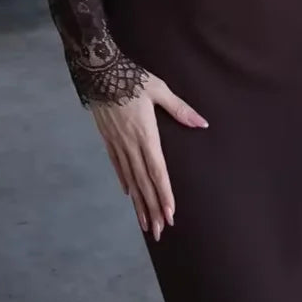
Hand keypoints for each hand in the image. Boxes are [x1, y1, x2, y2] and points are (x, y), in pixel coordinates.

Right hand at [90, 68, 208, 241]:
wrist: (99, 71)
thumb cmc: (132, 78)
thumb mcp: (159, 90)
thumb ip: (180, 109)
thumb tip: (202, 123)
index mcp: (146, 134)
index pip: (157, 171)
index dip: (164, 193)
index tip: (169, 213)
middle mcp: (131, 144)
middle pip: (144, 182)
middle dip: (152, 208)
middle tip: (159, 230)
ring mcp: (117, 143)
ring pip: (130, 179)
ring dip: (138, 202)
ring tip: (145, 223)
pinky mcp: (107, 139)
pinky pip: (117, 165)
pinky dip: (124, 182)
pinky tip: (129, 195)